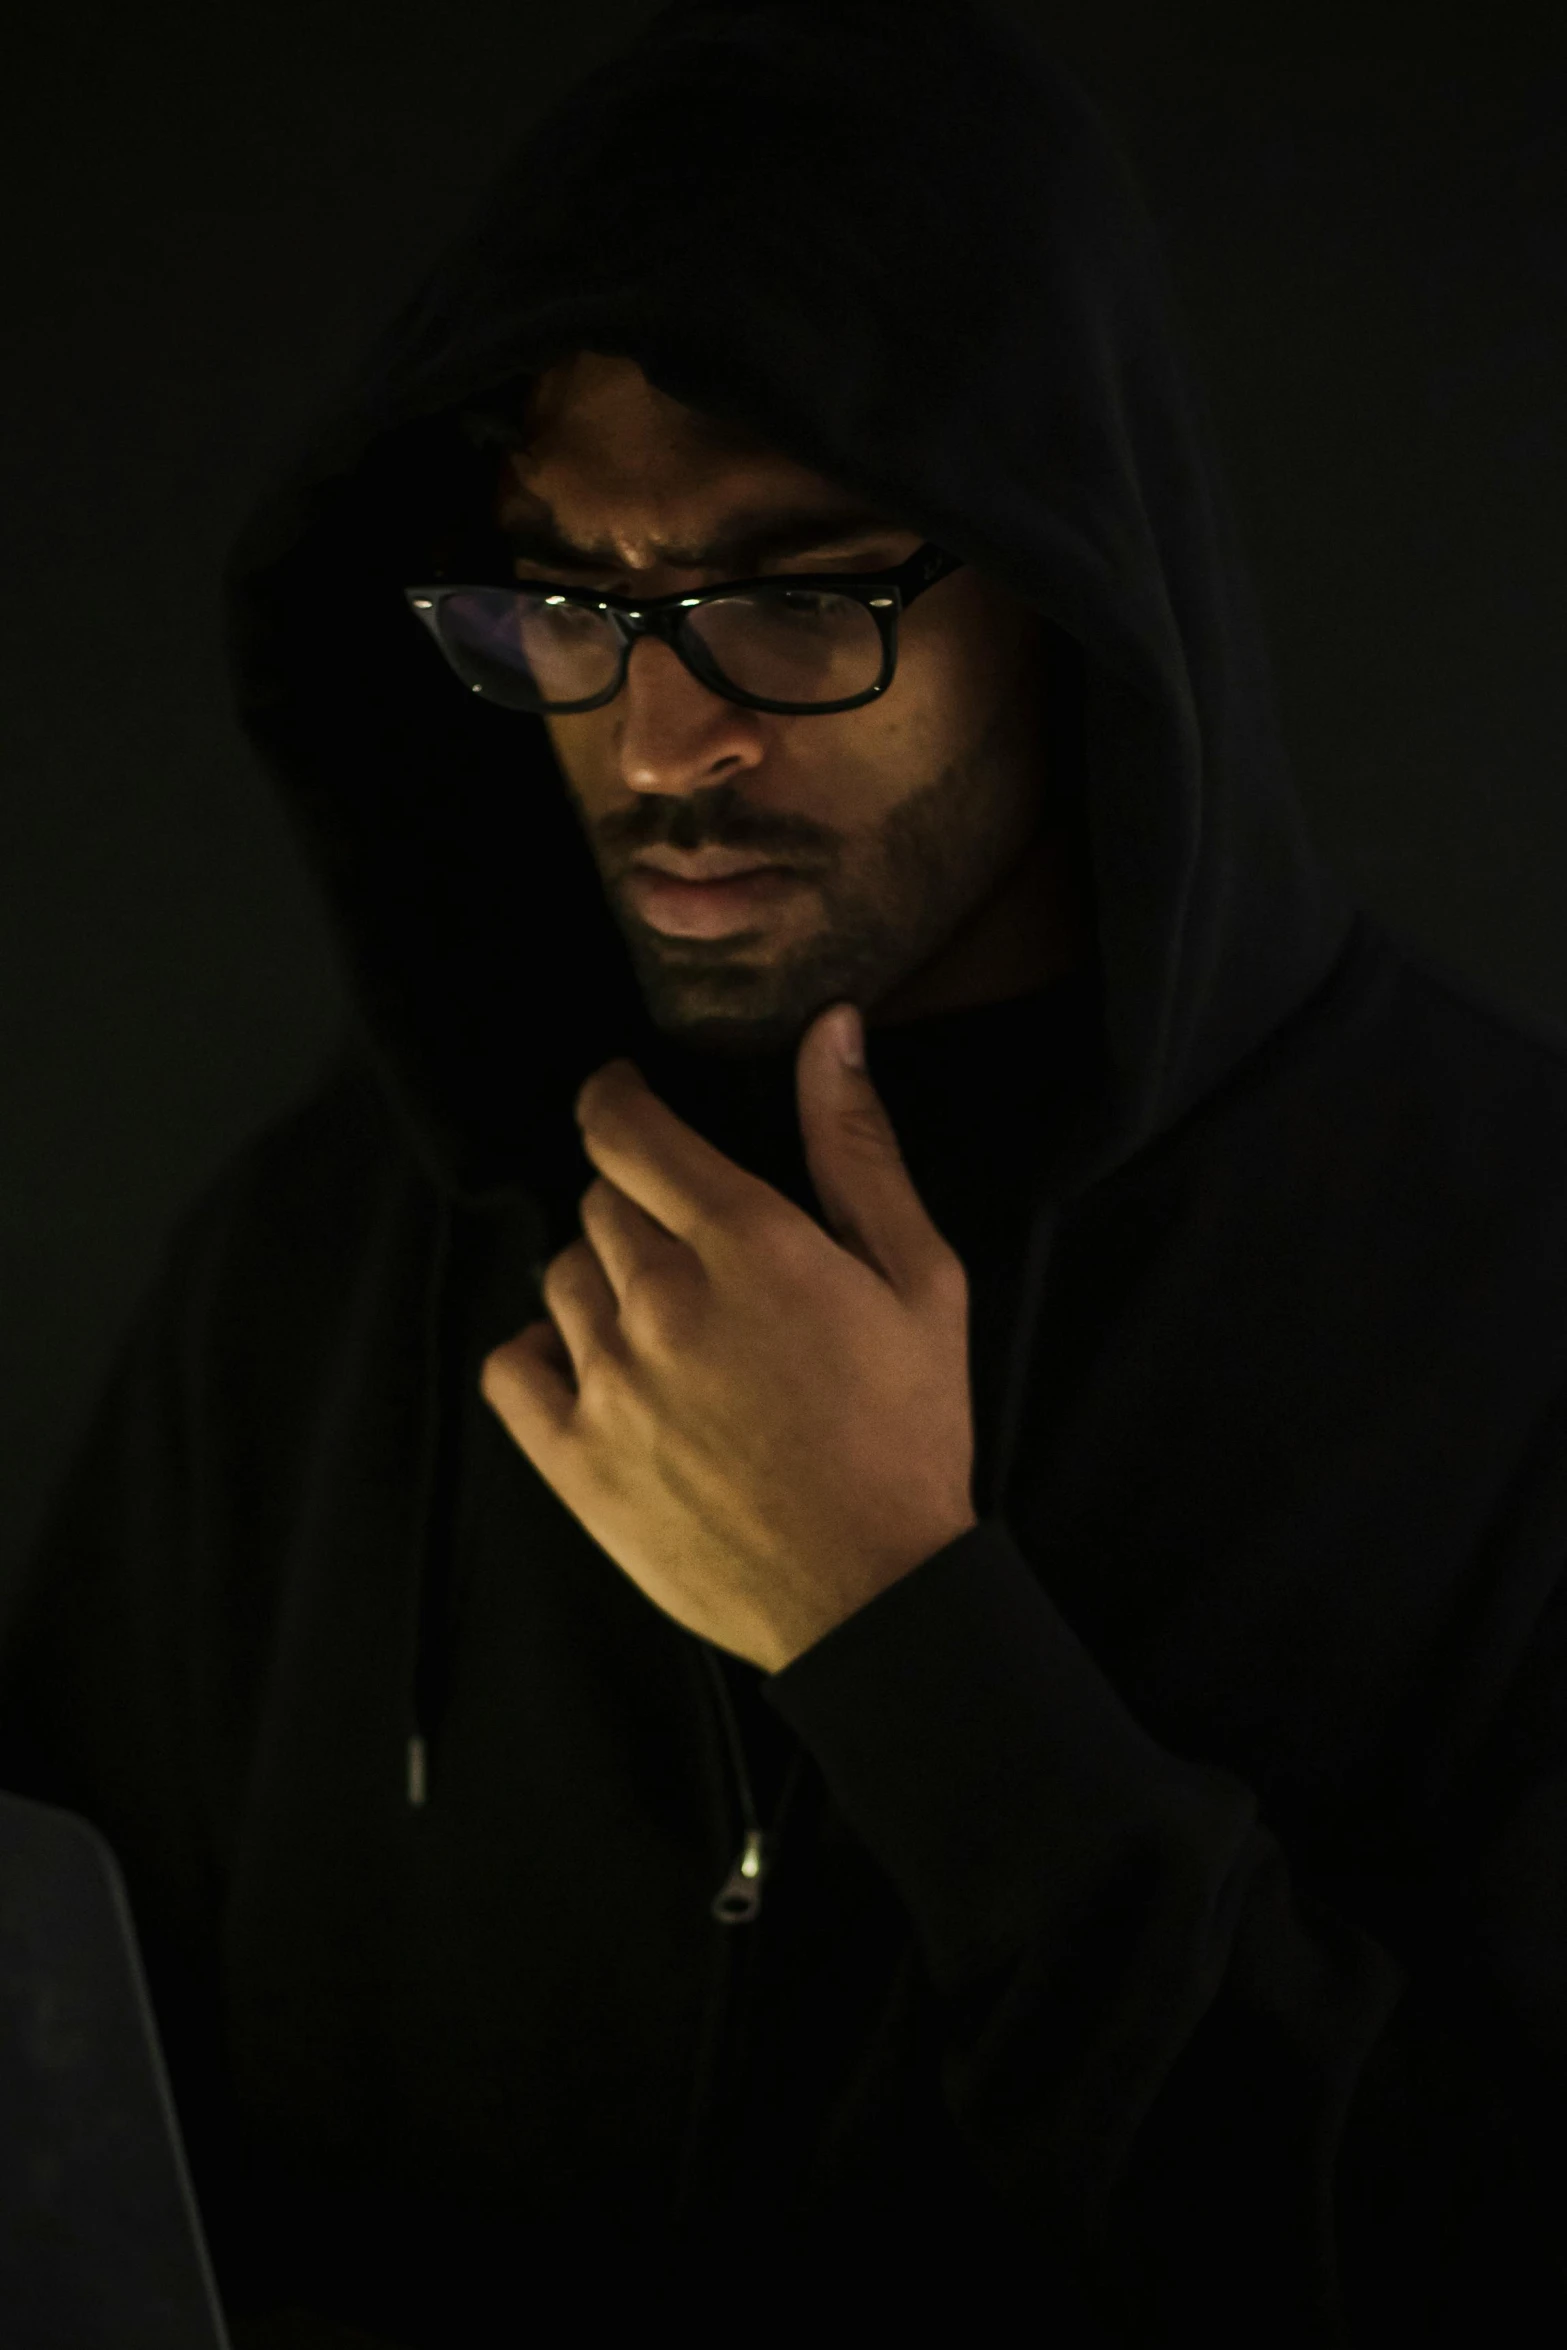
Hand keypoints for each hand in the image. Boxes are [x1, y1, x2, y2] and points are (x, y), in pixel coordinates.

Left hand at [480, 1001, 978, 1672]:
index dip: (613, 1101)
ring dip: (602, 1281)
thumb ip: (859, 1149)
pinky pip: (512, 1366)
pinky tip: (594, 1369)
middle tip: (695, 1256)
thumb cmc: (907, 1434)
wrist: (870, 1593)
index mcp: (748, 1245)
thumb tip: (830, 1032)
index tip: (618, 1099)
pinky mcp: (576, 1460)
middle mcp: (663, 1302)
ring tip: (666, 1327)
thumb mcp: (918, 1279)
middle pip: (599, 1204)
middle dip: (638, 1208)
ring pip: (562, 1278)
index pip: (628, 1133)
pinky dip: (540, 1353)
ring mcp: (610, 1384)